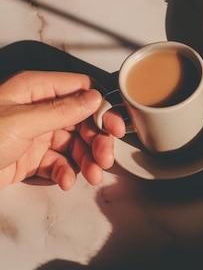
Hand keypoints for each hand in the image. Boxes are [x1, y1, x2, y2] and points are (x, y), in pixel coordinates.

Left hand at [0, 71, 125, 190]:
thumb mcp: (21, 122)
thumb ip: (60, 110)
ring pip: (73, 145)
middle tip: (105, 158)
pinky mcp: (29, 158)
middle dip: (97, 141)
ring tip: (92, 174)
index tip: (114, 127)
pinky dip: (65, 173)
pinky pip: (58, 163)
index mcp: (34, 90)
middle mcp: (37, 109)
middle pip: (82, 121)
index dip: (102, 108)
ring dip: (86, 161)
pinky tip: (65, 179)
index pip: (80, 90)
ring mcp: (34, 134)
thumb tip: (93, 99)